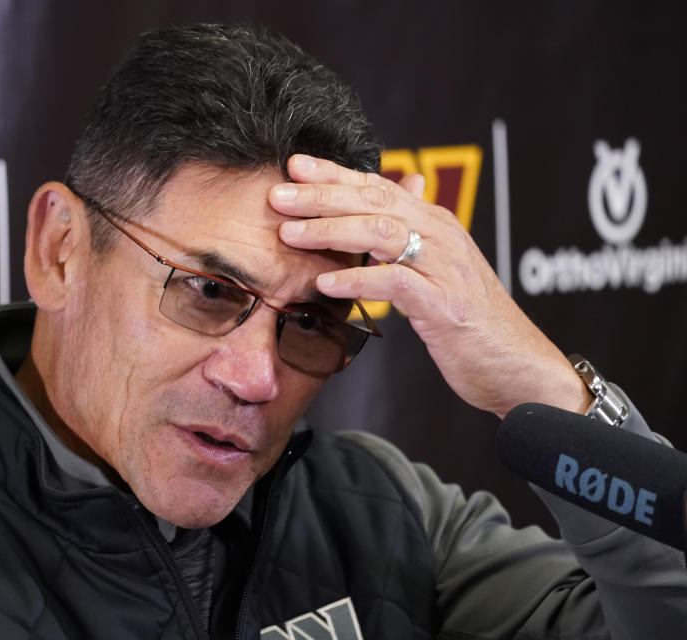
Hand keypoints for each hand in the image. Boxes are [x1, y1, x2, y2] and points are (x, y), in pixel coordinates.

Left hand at [269, 154, 589, 418]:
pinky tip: (326, 282)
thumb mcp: (440, 268)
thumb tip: (403, 190)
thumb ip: (414, 231)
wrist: (518, 366)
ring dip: (331, 231)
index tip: (293, 166)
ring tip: (289, 234)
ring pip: (382, 234)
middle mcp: (441, 236)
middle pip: (374, 202)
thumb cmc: (471, 321)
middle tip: (277, 195)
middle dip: (321, 195)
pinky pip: (395, 283)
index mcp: (435, 224)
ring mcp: (445, 268)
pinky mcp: (445, 304)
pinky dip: (358, 279)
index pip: (378, 188)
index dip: (334, 174)